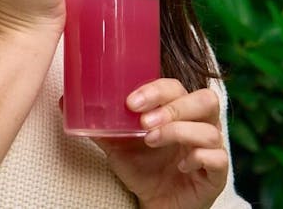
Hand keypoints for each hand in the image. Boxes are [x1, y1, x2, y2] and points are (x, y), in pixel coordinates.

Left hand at [95, 79, 228, 208]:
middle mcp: (199, 124)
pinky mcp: (216, 173)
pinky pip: (218, 158)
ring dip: (178, 131)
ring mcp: (212, 148)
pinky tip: (179, 165)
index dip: (156, 90)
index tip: (131, 102)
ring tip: (151, 140)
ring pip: (210, 129)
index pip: (176, 87)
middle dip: (173, 108)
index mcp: (178, 111)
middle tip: (144, 122)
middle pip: (204, 100)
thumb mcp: (116, 145)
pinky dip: (198, 158)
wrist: (154, 203)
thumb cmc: (141, 168)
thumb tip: (64, 101)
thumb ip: (98, 125)